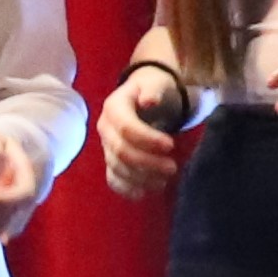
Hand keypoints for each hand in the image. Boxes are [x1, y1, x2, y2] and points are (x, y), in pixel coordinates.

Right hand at [97, 61, 199, 200]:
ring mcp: (106, 145)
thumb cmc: (154, 87)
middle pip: (121, 151)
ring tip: (163, 182)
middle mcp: (105, 128)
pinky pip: (112, 177)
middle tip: (172, 168)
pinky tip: (142, 194)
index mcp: (114, 108)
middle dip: (146, 163)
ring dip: (139, 178)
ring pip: (117, 167)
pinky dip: (125, 188)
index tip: (171, 145)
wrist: (144, 94)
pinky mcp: (111, 159)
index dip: (147, 139)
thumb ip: (152, 89)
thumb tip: (149, 101)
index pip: (126, 127)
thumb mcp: (155, 82)